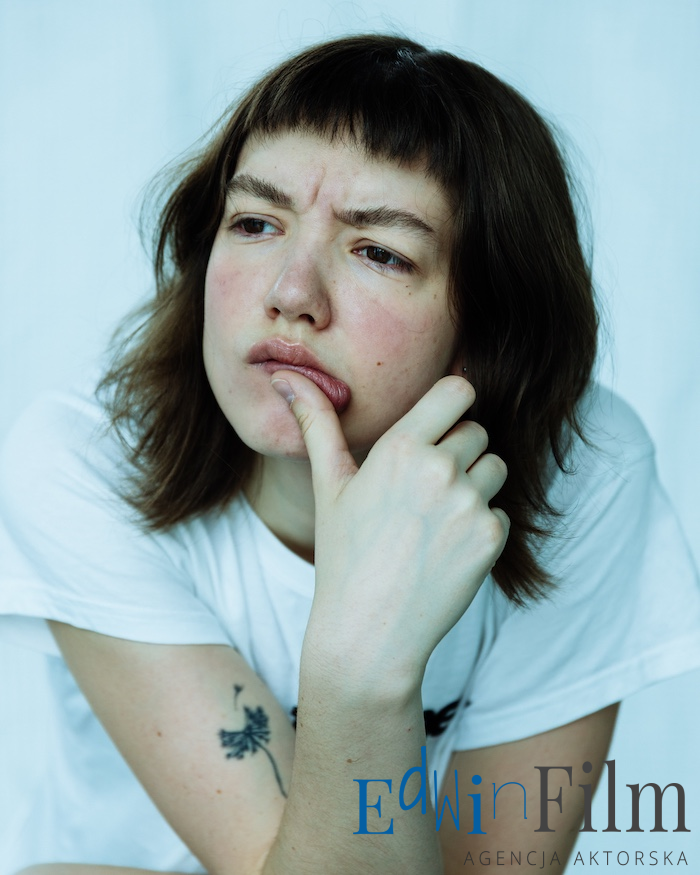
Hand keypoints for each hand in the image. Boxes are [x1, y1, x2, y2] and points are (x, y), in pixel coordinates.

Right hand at [271, 372, 508, 683]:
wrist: (368, 632)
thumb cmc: (343, 556)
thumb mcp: (328, 486)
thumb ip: (318, 425)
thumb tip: (286, 378)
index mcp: (400, 446)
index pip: (458, 390)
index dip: (453, 406)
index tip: (440, 426)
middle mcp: (440, 467)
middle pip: (477, 431)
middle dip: (458, 452)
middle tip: (423, 492)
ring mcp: (469, 503)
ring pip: (495, 469)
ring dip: (475, 486)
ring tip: (434, 522)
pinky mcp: (490, 536)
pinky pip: (501, 512)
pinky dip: (481, 528)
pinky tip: (446, 551)